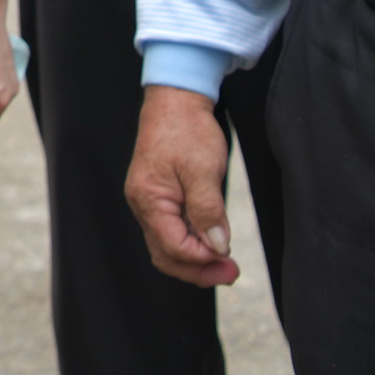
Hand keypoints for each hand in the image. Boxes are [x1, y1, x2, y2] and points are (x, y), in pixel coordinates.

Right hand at [125, 84, 239, 286]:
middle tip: (231, 274)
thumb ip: (208, 210)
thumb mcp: (203, 169)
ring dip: (196, 259)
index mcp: (149, 198)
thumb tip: (217, 246)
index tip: (230, 262)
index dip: (202, 260)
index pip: (173, 246)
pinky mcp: (158, 196)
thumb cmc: (187, 129)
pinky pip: (171, 230)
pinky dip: (191, 243)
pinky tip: (211, 242)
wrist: (175, 100)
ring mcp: (148, 201)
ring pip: (167, 245)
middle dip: (198, 269)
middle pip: (166, 254)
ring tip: (224, 264)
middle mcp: (142, 204)